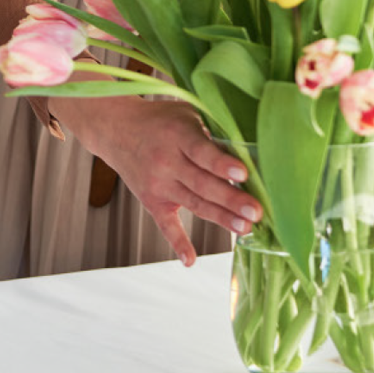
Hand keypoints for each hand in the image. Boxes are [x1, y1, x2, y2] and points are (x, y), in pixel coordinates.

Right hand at [52, 94, 262, 265]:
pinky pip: (165, 225)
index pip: (202, 152)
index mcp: (178, 135)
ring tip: (245, 228)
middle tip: (256, 212)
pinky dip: (177, 243)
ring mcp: (158, 184)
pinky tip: (190, 260)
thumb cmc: (161, 119)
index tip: (244, 173)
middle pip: (202, 183)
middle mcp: (166, 161)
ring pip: (194, 204)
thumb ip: (213, 128)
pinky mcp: (152, 201)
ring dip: (220, 218)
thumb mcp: (186, 112)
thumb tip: (251, 147)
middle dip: (231, 199)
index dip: (222, 164)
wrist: (116, 129)